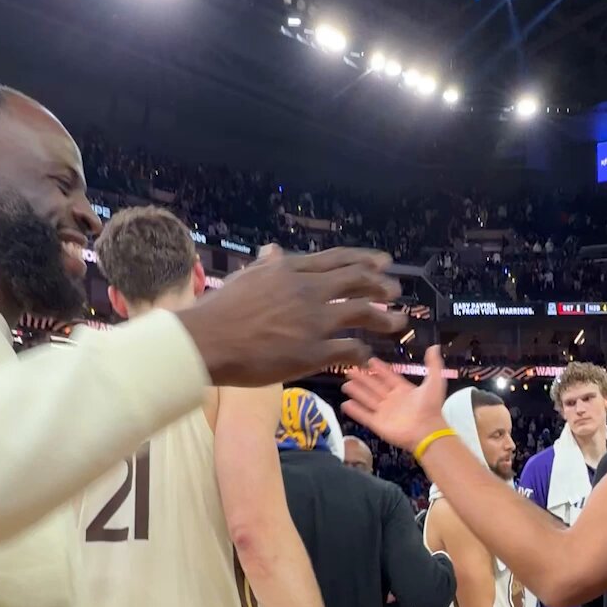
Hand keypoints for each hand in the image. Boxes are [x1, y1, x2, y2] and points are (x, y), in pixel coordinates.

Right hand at [177, 246, 406, 386]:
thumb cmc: (220, 310)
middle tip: (395, 290)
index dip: (364, 260)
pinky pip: (349, 350)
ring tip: (398, 322)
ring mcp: (313, 322)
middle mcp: (308, 291)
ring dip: (385, 317)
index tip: (383, 262)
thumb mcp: (245, 278)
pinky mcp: (312, 352)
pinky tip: (367, 356)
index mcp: (292, 271)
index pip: (338, 260)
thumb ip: (266, 265)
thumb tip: (272, 250)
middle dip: (381, 284)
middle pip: (358, 281)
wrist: (208, 340)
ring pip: (362, 313)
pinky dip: (362, 352)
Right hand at [342, 345, 448, 453]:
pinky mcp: (378, 424)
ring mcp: (384, 413)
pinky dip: (355, 410)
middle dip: (363, 378)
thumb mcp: (435, 381)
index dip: (380, 369)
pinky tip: (345, 404)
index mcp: (404, 390)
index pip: (389, 376)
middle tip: (351, 370)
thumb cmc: (431, 407)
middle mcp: (393, 400)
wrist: (427, 431)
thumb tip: (434, 347)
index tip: (370, 361)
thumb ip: (433, 364)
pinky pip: (364, 415)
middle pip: (374, 387)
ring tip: (346, 384)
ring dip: (357, 392)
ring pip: (367, 399)